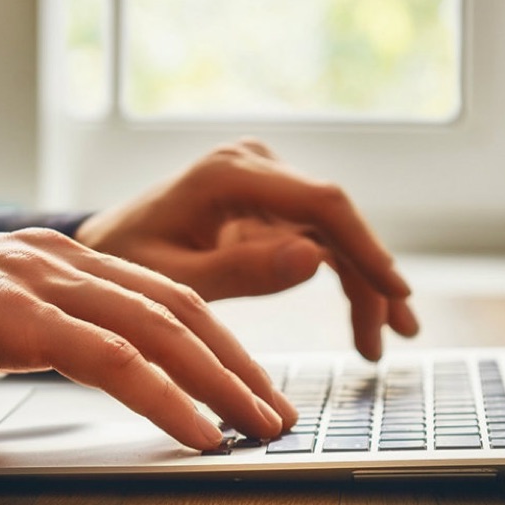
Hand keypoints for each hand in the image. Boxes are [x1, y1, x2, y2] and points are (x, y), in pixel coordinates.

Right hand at [0, 229, 296, 449]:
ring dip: (219, 382)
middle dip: (237, 364)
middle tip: (279, 409)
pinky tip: (200, 431)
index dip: (220, 343)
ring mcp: (34, 281)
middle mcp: (59, 261)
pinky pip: (108, 360)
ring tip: (260, 424)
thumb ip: (55, 334)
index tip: (255, 385)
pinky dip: (164, 397)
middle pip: (178, 310)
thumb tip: (112, 368)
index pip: (166, 299)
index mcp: (63, 263)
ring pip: (156, 330)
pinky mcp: (6, 316)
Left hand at [75, 139, 418, 360]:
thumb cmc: (128, 259)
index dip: (366, 247)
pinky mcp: (269, 202)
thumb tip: (316, 260)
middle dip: (369, 277)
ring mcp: (265, 181)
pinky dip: (341, 275)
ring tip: (381, 338)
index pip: (321, 204)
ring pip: (334, 232)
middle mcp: (256, 166)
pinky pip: (318, 237)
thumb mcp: (173, 279)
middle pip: (335, 219)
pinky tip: (361, 313)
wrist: (108, 242)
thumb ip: (240, 272)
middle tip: (392, 336)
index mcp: (230, 174)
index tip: (396, 292)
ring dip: (362, 281)